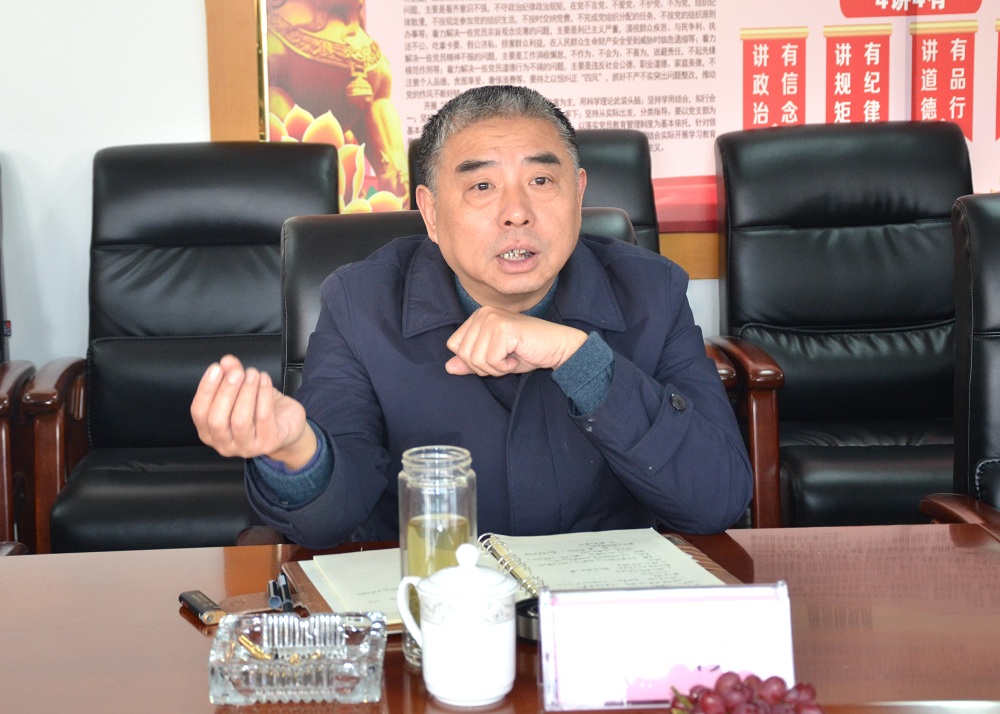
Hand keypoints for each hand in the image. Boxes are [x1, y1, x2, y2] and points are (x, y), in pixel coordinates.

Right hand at [190, 354, 316, 468]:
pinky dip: (263, 395)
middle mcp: (224, 444)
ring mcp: (247, 447)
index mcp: (210, 432)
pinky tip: (265, 380)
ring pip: (240, 420)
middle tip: (237, 372)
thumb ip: (230, 375)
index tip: (216, 368)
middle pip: (217, 420)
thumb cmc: (258, 408)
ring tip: (253, 373)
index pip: (199, 413)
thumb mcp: (241, 390)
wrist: (287, 424)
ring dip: (246, 392)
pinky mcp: (268, 443)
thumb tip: (226, 361)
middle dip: (226, 392)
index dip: (206, 389)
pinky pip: (263, 418)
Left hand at [445, 307, 587, 376]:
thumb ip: (471, 362)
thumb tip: (448, 367)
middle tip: (505, 359)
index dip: (473, 360)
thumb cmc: (527, 352)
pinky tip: (517, 356)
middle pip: (463, 354)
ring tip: (511, 357)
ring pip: (475, 360)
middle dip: (484, 366)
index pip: (454, 345)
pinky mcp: (503, 328)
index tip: (495, 356)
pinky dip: (504, 367)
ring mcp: (492, 318)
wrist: (557, 348)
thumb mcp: (494, 360)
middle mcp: (483, 313)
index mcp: (478, 316)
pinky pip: (490, 360)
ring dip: (495, 368)